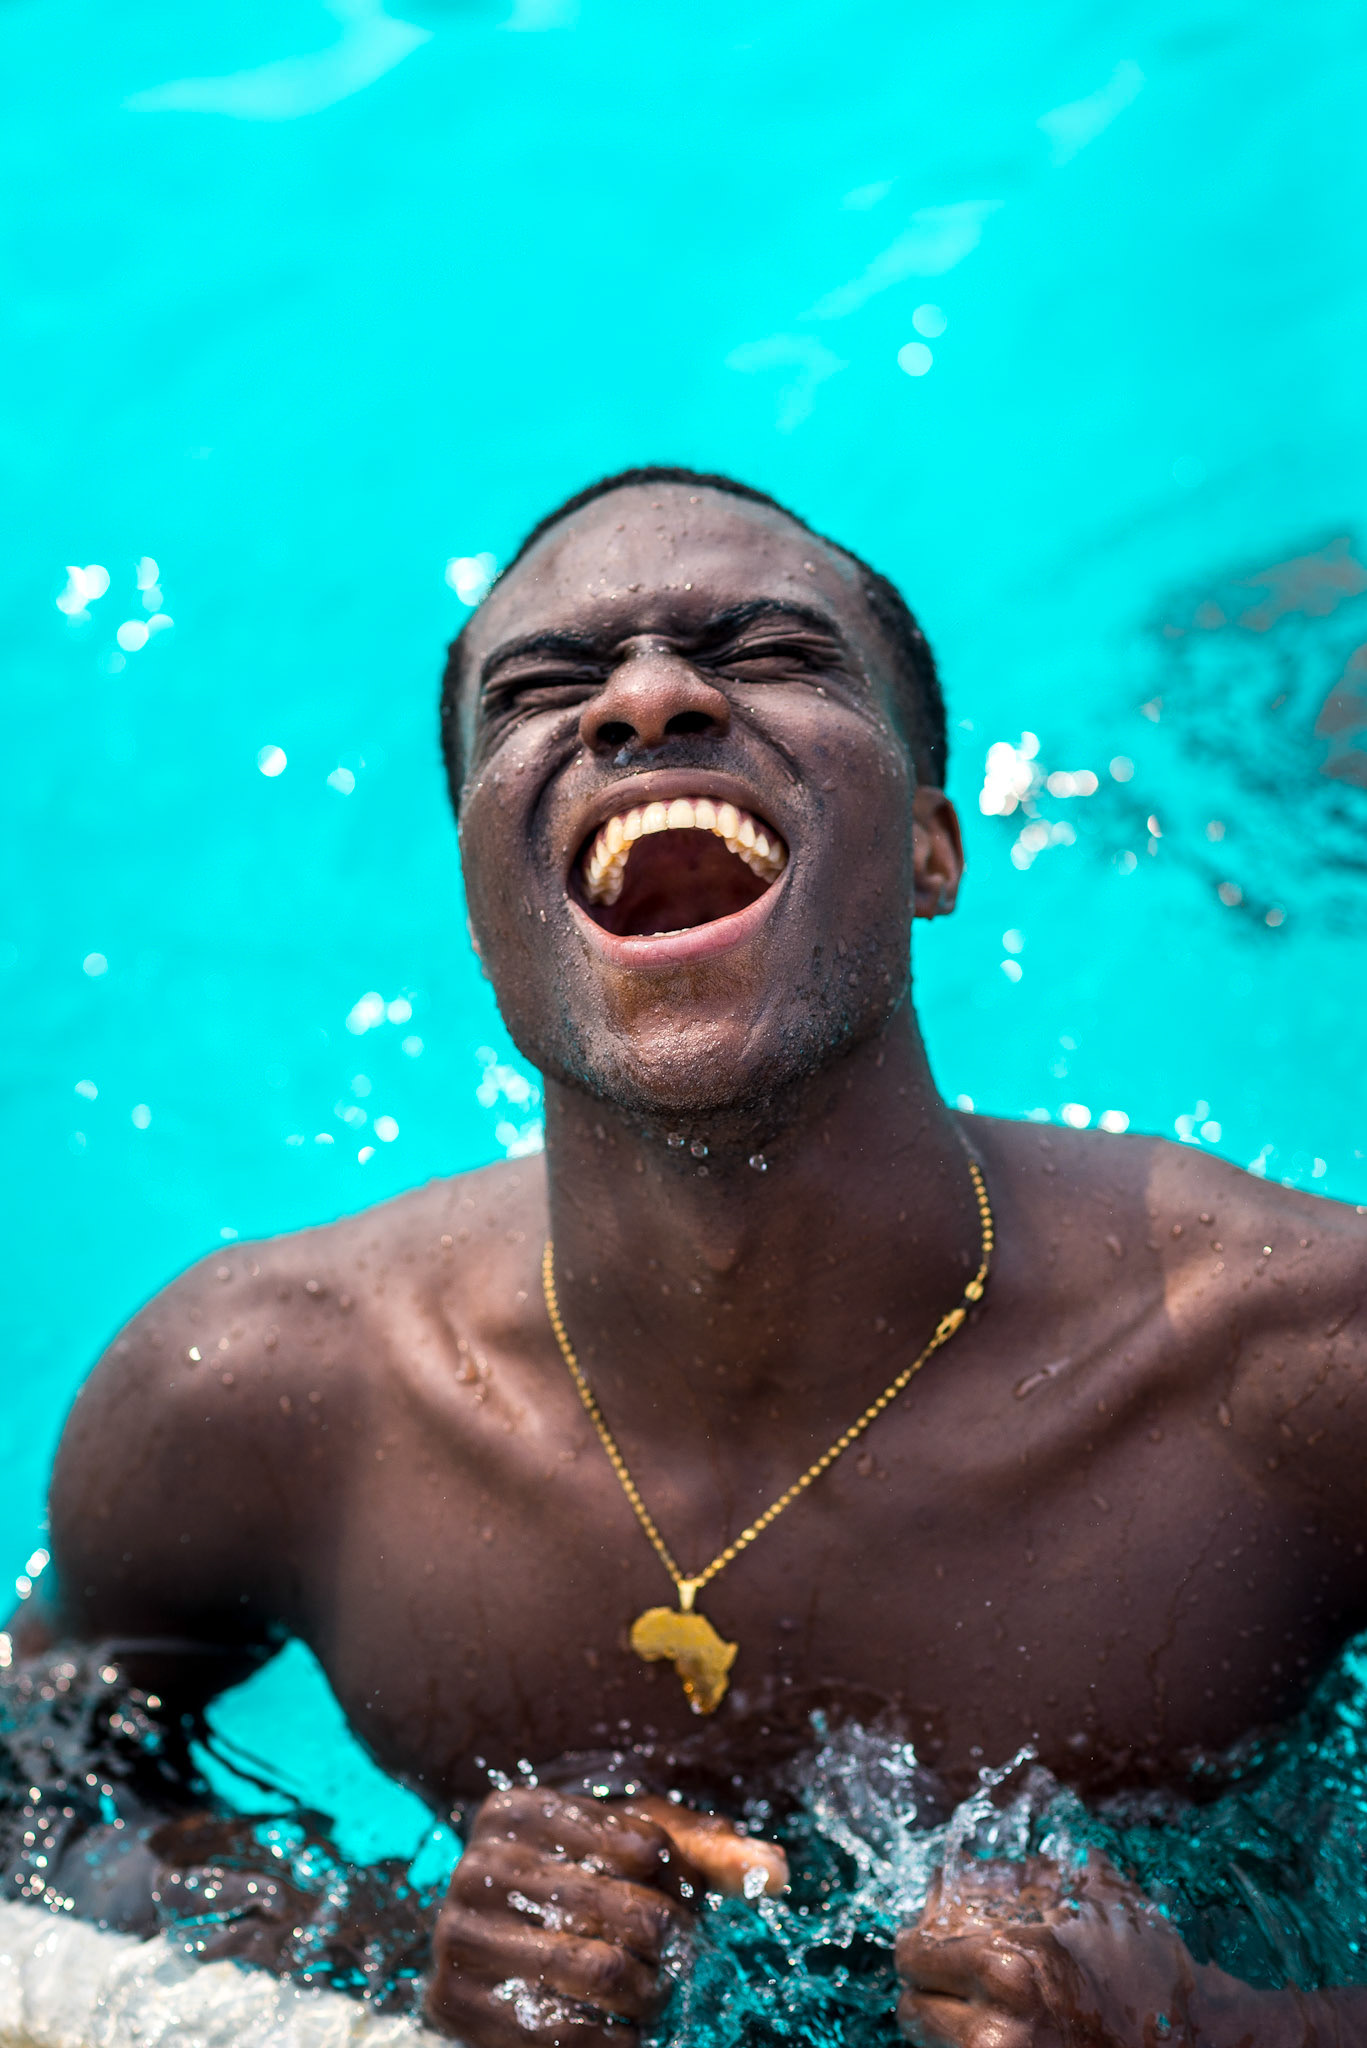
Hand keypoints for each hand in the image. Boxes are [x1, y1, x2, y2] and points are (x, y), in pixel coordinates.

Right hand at [425, 1785, 786, 2045]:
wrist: (486, 1946)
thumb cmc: (576, 1883)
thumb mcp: (630, 1852)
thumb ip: (705, 1854)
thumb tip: (778, 1871)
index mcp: (518, 1810)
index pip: (645, 1844)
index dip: (682, 1882)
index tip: (679, 1897)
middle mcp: (477, 1865)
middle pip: (627, 1911)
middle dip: (671, 1944)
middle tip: (677, 1957)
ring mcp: (457, 1936)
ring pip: (600, 1973)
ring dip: (650, 1995)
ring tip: (654, 1993)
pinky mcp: (452, 2005)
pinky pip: (564, 2033)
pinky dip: (615, 2039)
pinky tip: (625, 2031)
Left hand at [895, 1852, 1207, 2046]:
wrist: (1198, 2042)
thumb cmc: (1143, 1966)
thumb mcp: (1092, 1898)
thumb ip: (1031, 1872)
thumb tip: (967, 1865)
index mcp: (1008, 1965)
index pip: (914, 1955)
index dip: (917, 1945)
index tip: (923, 1944)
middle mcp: (997, 2029)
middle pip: (911, 2009)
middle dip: (927, 1991)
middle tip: (946, 1981)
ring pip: (932, 2046)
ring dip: (946, 2026)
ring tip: (979, 2009)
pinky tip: (1001, 2032)